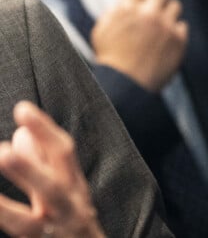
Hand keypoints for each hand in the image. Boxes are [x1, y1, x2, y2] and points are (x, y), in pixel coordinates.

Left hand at [0, 101, 104, 237]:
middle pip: (51, 188)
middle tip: (1, 152)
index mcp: (75, 187)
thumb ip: (43, 164)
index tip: (22, 108)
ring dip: (3, 208)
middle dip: (28, 170)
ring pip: (27, 224)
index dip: (45, 130)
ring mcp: (53, 236)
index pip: (63, 153)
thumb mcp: (65, 190)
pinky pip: (19, 235)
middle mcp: (68, 211)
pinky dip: (1, 219)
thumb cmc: (72, 222)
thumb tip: (18, 135)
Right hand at [92, 0, 188, 90]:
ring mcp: (165, 26)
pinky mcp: (178, 40)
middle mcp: (147, 14)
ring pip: (175, 5)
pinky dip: (175, 31)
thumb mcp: (103, 30)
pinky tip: (165, 40)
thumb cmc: (110, 59)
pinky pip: (182, 25)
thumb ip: (117, 9)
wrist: (124, 87)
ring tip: (159, 25)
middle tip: (153, 5)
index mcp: (125, 8)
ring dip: (167, 13)